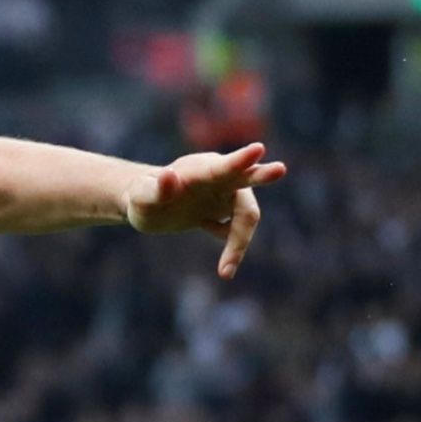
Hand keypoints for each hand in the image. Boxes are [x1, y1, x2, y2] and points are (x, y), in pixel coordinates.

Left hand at [124, 142, 289, 278]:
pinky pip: (234, 232)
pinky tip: (224, 266)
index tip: (258, 149)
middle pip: (245, 178)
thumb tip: (170, 176)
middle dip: (262, 175)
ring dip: (239, 243)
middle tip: (280, 169)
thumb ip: (155, 189)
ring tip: (225, 272)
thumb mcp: (142, 196)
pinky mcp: (220, 213)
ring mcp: (221, 196)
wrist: (144, 204)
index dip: (241, 161)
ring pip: (244, 216)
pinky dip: (234, 248)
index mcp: (199, 171)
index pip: (223, 166)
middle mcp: (216, 180)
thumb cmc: (140, 196)